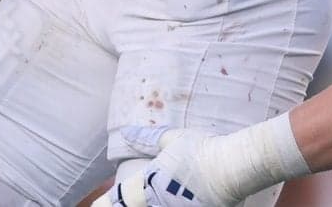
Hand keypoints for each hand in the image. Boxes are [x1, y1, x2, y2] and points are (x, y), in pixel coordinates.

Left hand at [92, 128, 223, 206]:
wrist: (233, 166)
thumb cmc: (203, 149)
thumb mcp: (174, 139)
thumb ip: (148, 138)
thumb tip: (126, 132)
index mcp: (146, 184)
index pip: (114, 201)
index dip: (104, 203)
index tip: (99, 203)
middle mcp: (155, 203)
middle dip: (127, 205)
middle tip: (129, 200)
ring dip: (157, 203)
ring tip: (165, 198)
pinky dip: (180, 206)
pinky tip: (184, 201)